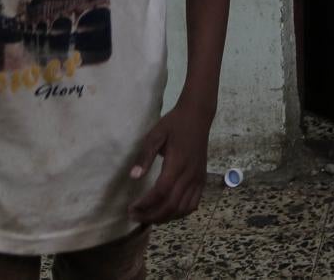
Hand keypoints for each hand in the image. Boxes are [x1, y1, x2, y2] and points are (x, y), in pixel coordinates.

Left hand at [126, 102, 210, 223]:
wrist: (197, 116)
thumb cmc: (173, 124)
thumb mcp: (155, 135)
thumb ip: (145, 156)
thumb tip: (133, 177)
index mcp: (177, 163)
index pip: (160, 192)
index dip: (145, 204)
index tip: (131, 208)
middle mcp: (190, 174)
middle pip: (171, 205)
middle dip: (152, 216)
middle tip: (135, 217)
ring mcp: (198, 178)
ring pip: (183, 209)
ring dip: (165, 218)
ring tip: (149, 217)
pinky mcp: (202, 179)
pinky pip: (193, 204)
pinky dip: (180, 213)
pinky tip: (168, 212)